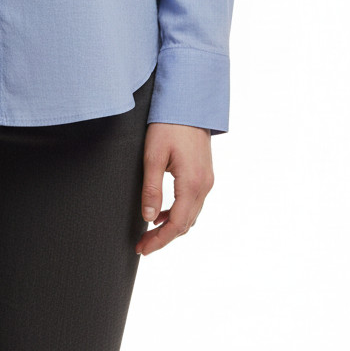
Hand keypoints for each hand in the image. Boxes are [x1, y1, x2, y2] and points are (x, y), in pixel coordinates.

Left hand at [136, 123, 213, 256]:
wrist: (189, 102)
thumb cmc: (168, 125)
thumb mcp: (153, 155)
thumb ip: (152, 188)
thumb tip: (148, 218)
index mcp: (192, 184)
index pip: (177, 225)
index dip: (159, 240)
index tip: (142, 248)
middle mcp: (204, 185)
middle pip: (186, 224)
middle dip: (164, 237)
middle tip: (142, 245)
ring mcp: (207, 180)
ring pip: (191, 215)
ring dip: (172, 226)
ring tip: (149, 231)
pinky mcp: (205, 173)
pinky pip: (193, 202)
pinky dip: (179, 212)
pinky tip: (162, 211)